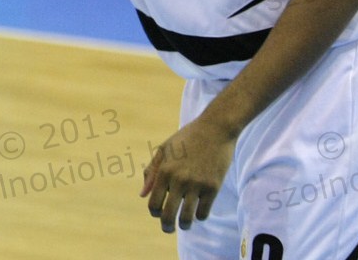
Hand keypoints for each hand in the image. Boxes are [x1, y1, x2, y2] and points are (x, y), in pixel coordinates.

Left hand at [141, 115, 236, 232]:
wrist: (216, 129)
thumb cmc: (187, 138)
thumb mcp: (165, 150)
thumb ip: (152, 172)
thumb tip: (142, 195)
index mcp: (164, 171)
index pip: (153, 203)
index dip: (154, 212)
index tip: (158, 213)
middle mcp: (179, 179)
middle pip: (168, 215)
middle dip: (166, 226)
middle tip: (168, 229)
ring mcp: (197, 185)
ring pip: (187, 218)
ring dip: (184, 225)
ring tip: (184, 224)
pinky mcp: (213, 187)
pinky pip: (204, 212)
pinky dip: (200, 216)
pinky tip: (198, 212)